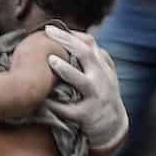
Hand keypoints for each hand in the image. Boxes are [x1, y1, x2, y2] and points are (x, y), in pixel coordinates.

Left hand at [41, 28, 126, 152]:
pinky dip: (56, 105)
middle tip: (48, 34)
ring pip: (81, 81)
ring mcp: (96, 97)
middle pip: (87, 55)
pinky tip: (42, 100)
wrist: (113, 128)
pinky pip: (70, 110)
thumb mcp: (104, 75)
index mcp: (102, 68)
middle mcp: (101, 79)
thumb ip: (94, 57)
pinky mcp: (88, 116)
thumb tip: (76, 35)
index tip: (50, 28)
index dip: (70, 36)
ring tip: (51, 60)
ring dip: (66, 70)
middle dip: (67, 42)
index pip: (89, 45)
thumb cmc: (102, 95)